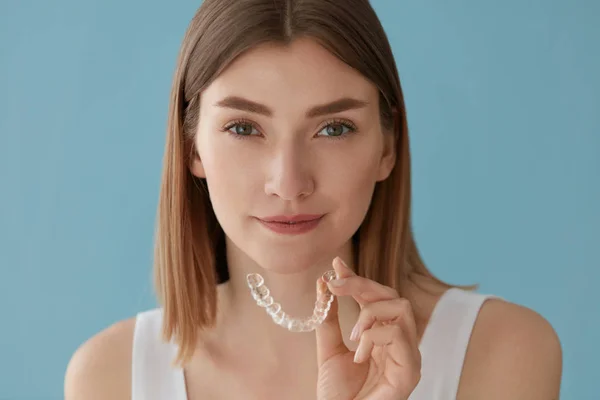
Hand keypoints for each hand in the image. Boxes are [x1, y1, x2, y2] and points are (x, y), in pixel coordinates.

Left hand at [315, 257, 420, 399]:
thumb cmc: (339, 395)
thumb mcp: (328, 350)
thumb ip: (328, 319)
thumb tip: (323, 283)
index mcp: (381, 335)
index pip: (375, 297)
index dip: (357, 278)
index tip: (336, 265)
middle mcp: (398, 342)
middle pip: (391, 295)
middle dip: (361, 284)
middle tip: (334, 285)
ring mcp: (407, 355)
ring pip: (401, 307)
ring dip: (370, 313)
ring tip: (354, 335)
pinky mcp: (411, 370)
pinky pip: (400, 334)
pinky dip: (375, 337)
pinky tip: (361, 354)